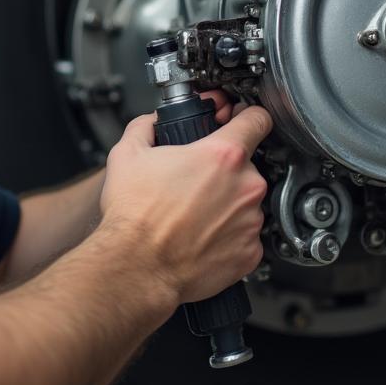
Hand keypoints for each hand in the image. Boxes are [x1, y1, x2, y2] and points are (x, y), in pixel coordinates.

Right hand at [99, 102, 272, 303]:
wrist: (136, 267)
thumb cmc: (134, 215)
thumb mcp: (127, 154)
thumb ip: (145, 126)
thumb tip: (151, 122)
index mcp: (222, 156)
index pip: (258, 119)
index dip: (247, 116)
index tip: (240, 120)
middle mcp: (245, 187)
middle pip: (247, 164)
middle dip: (224, 168)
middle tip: (196, 179)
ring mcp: (251, 222)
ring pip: (247, 200)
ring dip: (228, 202)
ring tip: (195, 212)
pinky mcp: (250, 252)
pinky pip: (246, 234)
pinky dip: (229, 233)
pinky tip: (203, 235)